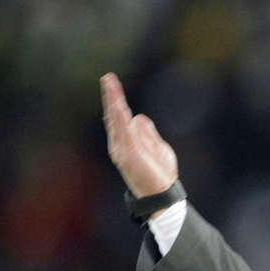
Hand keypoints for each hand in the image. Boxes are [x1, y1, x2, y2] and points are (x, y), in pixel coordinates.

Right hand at [101, 73, 178, 207]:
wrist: (161, 192)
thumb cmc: (159, 172)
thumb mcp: (157, 146)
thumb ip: (147, 132)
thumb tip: (138, 117)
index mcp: (127, 140)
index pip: (120, 116)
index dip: (116, 100)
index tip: (112, 83)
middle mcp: (120, 143)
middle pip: (114, 115)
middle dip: (111, 96)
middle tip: (107, 78)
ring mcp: (122, 148)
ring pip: (116, 119)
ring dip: (113, 101)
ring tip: (110, 84)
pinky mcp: (127, 153)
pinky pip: (122, 131)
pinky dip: (119, 116)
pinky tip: (118, 104)